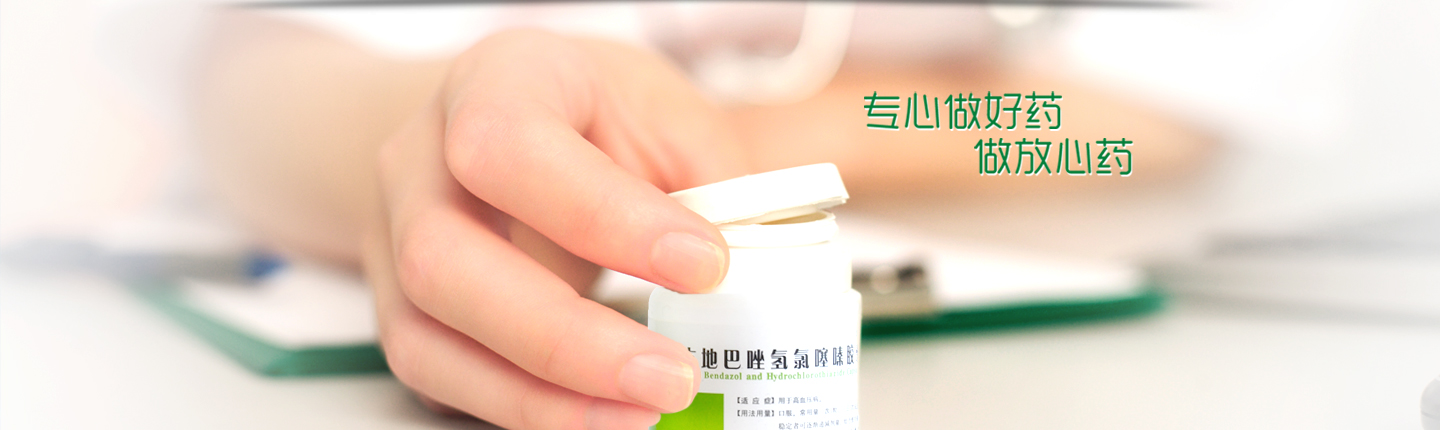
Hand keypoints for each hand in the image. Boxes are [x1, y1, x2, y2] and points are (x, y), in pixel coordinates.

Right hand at [361, 30, 747, 428]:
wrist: (494, 124)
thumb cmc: (589, 115)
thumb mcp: (661, 114)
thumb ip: (708, 181)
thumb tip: (756, 275)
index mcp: (495, 83)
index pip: (512, 146)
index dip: (603, 215)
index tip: (705, 266)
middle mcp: (421, 161)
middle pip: (444, 260)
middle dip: (563, 336)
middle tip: (671, 376)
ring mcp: (393, 242)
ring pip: (426, 337)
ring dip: (540, 395)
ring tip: (642, 415)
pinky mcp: (401, 312)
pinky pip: (439, 378)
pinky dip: (522, 410)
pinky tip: (598, 419)